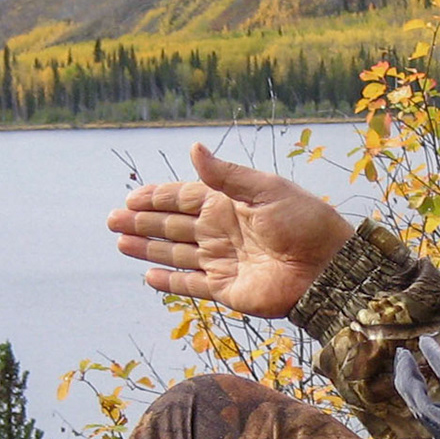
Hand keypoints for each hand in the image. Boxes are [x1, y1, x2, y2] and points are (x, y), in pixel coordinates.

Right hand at [107, 143, 354, 318]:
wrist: (327, 268)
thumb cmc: (304, 222)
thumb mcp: (265, 190)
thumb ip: (226, 176)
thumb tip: (194, 148)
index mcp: (229, 204)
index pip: (183, 198)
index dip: (156, 197)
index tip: (130, 198)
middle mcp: (221, 231)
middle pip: (172, 226)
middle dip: (142, 222)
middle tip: (112, 221)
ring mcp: (222, 261)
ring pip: (175, 254)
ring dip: (147, 249)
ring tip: (120, 243)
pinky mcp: (226, 289)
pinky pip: (191, 284)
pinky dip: (170, 282)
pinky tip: (147, 276)